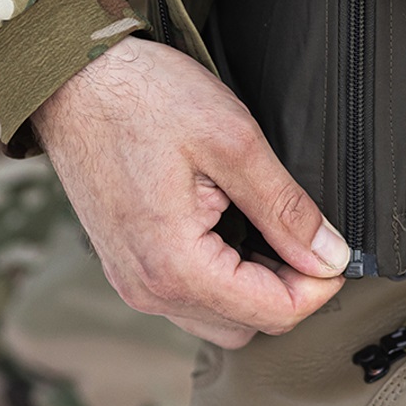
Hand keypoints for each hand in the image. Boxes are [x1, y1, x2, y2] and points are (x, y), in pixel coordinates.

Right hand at [31, 37, 347, 346]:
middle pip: (249, 326)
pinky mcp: (126, 266)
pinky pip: (188, 298)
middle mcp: (148, 289)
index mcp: (175, 266)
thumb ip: (285, 207)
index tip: (336, 249)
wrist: (69, 79)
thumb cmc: (141, 97)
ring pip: (218, 318)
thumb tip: (331, 256)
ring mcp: (132, 282)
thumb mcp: (233, 140)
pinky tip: (230, 227)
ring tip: (265, 227)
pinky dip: (222, 277)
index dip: (320, 285)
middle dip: (288, 290)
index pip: (275, 314)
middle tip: (302, 233)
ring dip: (254, 287)